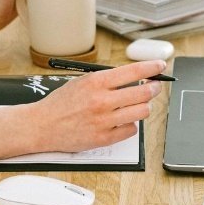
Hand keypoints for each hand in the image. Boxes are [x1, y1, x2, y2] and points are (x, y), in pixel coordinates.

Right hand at [25, 61, 165, 151]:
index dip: (152, 68)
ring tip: (139, 104)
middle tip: (155, 87)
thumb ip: (106, 80)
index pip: (134, 72)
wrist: (43, 125)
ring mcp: (104, 121)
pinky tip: (122, 121)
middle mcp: (102, 101)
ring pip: (142, 112)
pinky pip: (131, 130)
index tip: (160, 66)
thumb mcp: (82, 82)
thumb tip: (133, 77)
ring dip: (144, 107)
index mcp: (96, 82)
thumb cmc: (61, 103)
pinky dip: (130, 124)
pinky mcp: (104, 138)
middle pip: (144, 93)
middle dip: (154, 88)